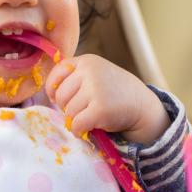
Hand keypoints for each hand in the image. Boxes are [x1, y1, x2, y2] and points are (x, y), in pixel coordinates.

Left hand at [44, 54, 169, 144]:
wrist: (141, 105)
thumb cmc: (114, 92)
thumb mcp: (96, 74)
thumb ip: (75, 78)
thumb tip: (50, 94)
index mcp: (87, 61)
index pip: (57, 72)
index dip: (53, 88)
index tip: (58, 98)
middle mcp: (90, 71)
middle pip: (61, 95)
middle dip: (66, 107)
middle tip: (81, 110)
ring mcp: (96, 89)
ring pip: (68, 111)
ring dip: (75, 119)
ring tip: (89, 117)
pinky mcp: (100, 109)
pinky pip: (76, 124)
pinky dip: (78, 130)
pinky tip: (87, 128)